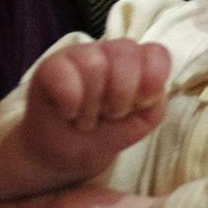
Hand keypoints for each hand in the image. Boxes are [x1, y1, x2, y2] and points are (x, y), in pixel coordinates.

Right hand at [0, 38, 171, 200]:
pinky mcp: (50, 66)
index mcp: (138, 61)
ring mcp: (80, 54)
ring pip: (94, 64)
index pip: (156, 53)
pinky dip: (69, 101)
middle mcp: (110, 51)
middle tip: (109, 114)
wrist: (66, 155)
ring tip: (86, 117)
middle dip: (121, 95)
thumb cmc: (106, 133)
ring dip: (92, 103)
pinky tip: (68, 112)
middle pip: (126, 53)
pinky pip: (62, 72)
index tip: (140, 105)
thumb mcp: (141, 123)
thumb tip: (150, 89)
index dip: (151, 81)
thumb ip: (155, 104)